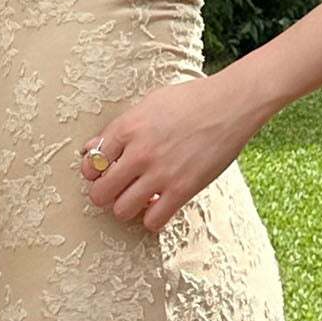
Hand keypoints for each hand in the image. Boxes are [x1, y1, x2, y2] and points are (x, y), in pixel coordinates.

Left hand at [77, 72, 255, 233]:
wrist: (231, 104)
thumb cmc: (190, 100)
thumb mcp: (148, 104)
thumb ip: (119, 128)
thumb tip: (90, 149)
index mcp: (127, 127)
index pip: (92, 163)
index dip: (94, 172)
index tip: (105, 172)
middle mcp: (139, 152)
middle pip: (100, 193)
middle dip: (105, 194)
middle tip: (118, 189)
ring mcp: (160, 173)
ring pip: (121, 210)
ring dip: (127, 208)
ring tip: (139, 198)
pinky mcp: (183, 189)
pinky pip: (153, 221)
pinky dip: (152, 218)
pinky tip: (160, 205)